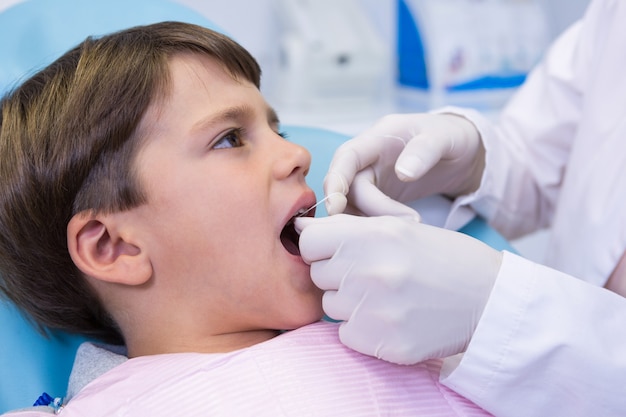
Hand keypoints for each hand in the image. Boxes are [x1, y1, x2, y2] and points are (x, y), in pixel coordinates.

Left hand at [296, 214, 501, 364]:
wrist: (487, 298)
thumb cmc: (440, 257)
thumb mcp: (397, 227)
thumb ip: (345, 228)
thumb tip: (299, 229)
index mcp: (373, 236)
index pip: (308, 242)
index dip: (321, 246)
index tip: (338, 251)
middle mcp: (370, 272)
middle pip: (318, 275)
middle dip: (338, 274)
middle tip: (375, 273)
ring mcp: (376, 311)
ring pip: (331, 306)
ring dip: (350, 302)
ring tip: (387, 295)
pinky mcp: (384, 344)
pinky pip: (346, 334)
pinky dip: (362, 329)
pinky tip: (391, 317)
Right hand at [324, 113, 484, 217]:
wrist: (463, 152)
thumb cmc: (452, 138)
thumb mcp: (445, 138)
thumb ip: (425, 150)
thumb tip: (403, 172)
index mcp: (379, 137)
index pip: (346, 157)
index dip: (336, 181)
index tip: (337, 207)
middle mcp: (369, 157)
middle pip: (348, 187)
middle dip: (362, 210)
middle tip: (394, 229)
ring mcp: (372, 177)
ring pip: (353, 203)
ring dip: (368, 221)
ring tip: (404, 230)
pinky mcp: (379, 195)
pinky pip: (365, 212)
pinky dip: (374, 225)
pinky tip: (397, 233)